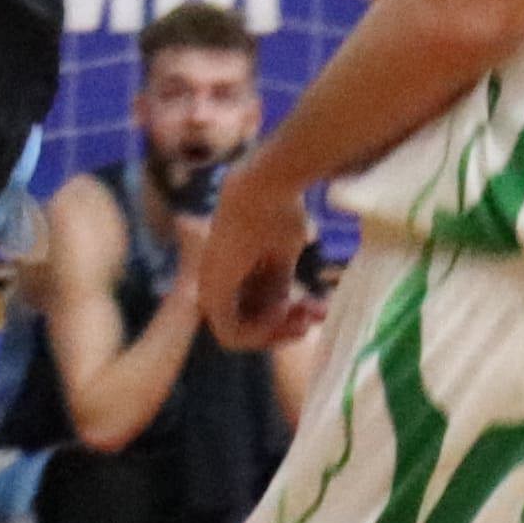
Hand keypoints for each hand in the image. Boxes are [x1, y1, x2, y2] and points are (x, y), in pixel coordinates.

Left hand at [192, 177, 328, 350]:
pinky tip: (285, 312)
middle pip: (248, 329)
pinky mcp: (211, 293)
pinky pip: (230, 334)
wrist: (266, 187)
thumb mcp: (283, 258)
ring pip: (240, 336)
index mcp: (230, 276)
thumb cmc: (277, 212)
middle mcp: (215, 286)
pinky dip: (261, 333)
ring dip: (276, 333)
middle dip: (285, 329)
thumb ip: (278, 287)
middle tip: (313, 318)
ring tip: (303, 316)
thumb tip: (286, 310)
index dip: (284, 319)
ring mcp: (210, 291)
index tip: (312, 307)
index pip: (254, 313)